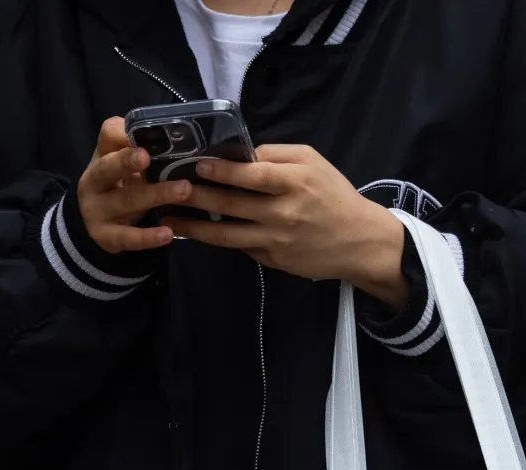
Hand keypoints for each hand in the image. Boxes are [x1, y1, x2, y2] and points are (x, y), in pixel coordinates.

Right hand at [76, 117, 185, 254]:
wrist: (93, 225)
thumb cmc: (119, 187)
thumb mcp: (125, 167)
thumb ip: (140, 152)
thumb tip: (177, 139)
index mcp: (102, 157)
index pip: (107, 136)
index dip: (122, 135)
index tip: (142, 137)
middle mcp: (93, 182)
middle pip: (107, 168)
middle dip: (126, 162)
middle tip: (148, 157)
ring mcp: (96, 211)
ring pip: (125, 201)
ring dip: (155, 195)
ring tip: (183, 191)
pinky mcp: (105, 237)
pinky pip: (127, 237)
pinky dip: (148, 236)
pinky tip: (168, 233)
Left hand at [169, 145, 408, 306]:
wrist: (359, 242)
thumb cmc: (334, 195)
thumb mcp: (313, 162)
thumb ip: (277, 155)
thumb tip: (240, 153)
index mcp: (295, 183)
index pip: (253, 176)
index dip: (222, 171)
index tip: (196, 165)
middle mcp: (283, 213)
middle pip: (231, 204)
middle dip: (195, 196)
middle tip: (166, 189)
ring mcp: (275, 240)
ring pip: (226, 234)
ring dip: (193, 227)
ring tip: (167, 219)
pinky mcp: (272, 260)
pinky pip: (239, 246)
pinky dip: (216, 238)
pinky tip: (197, 231)